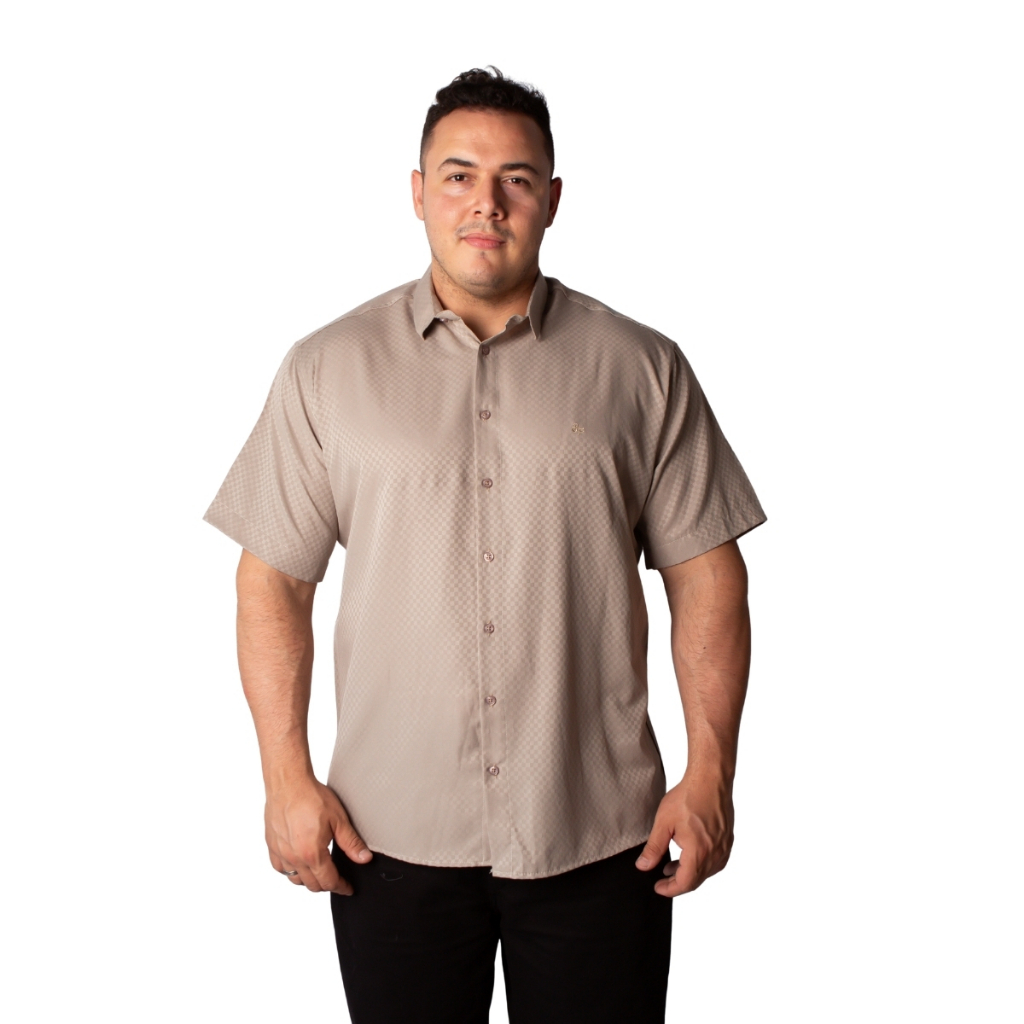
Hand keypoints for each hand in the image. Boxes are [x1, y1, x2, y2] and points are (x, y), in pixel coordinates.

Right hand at [264, 777, 372, 893]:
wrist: (288, 783)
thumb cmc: (311, 797)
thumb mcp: (338, 819)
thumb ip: (351, 843)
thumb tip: (364, 859)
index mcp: (312, 854)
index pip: (329, 881)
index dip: (341, 887)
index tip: (348, 888)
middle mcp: (294, 858)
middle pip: (312, 885)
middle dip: (327, 885)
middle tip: (337, 880)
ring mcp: (281, 853)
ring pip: (295, 880)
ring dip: (309, 880)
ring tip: (320, 872)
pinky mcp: (272, 846)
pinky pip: (281, 869)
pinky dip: (291, 871)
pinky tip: (299, 863)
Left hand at [634, 769, 733, 897]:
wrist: (710, 779)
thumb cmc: (688, 797)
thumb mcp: (664, 822)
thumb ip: (654, 848)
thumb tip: (644, 866)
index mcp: (699, 852)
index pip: (685, 883)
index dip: (670, 889)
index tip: (658, 887)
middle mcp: (715, 854)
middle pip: (696, 880)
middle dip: (678, 882)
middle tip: (662, 878)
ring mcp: (724, 847)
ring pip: (707, 872)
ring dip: (690, 873)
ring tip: (673, 865)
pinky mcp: (727, 840)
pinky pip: (716, 861)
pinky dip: (702, 863)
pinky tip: (691, 855)